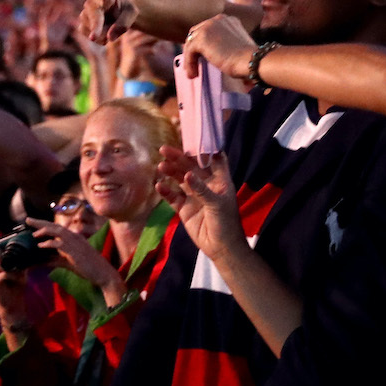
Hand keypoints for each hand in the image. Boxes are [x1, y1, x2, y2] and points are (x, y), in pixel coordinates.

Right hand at [0, 231, 29, 321]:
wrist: (14, 302)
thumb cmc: (16, 282)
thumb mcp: (18, 265)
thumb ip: (18, 255)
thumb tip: (28, 243)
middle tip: (3, 252)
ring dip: (10, 266)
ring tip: (19, 270)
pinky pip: (2, 274)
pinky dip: (13, 275)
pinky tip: (18, 278)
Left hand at [26, 217, 123, 301]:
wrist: (103, 274)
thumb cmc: (88, 268)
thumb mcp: (67, 263)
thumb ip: (54, 260)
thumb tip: (39, 262)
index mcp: (74, 237)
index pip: (56, 228)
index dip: (44, 225)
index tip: (32, 222)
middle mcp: (74, 237)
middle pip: (54, 226)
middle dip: (40, 223)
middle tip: (27, 220)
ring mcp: (76, 242)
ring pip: (57, 231)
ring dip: (44, 230)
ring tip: (33, 234)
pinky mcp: (75, 251)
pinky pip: (60, 244)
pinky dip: (50, 243)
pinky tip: (41, 245)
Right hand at [81, 0, 137, 44]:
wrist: (115, 12)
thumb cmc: (124, 9)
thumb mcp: (131, 14)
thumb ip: (124, 23)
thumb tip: (109, 37)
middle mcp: (93, 2)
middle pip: (93, 15)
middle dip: (94, 26)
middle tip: (93, 38)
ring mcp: (85, 13)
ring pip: (91, 27)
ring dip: (101, 34)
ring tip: (110, 28)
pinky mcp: (82, 23)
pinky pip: (87, 34)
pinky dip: (97, 38)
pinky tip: (103, 33)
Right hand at [155, 148, 247, 264]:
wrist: (221, 247)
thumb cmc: (226, 222)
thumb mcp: (217, 204)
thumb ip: (202, 189)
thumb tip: (187, 175)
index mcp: (219, 180)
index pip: (212, 159)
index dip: (203, 149)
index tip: (191, 137)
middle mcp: (205, 185)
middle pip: (190, 167)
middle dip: (179, 158)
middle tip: (164, 149)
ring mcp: (193, 196)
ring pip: (179, 179)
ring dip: (170, 172)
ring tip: (161, 166)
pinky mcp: (184, 208)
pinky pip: (173, 197)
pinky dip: (166, 191)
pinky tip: (159, 185)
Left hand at [181, 14, 256, 79]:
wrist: (252, 60)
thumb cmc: (248, 59)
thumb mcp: (236, 45)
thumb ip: (225, 43)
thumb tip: (213, 55)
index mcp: (227, 19)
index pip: (208, 28)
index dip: (203, 43)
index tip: (201, 57)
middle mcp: (217, 19)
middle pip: (196, 33)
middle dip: (193, 49)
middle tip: (193, 64)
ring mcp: (208, 27)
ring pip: (191, 43)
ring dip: (190, 59)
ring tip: (192, 73)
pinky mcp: (202, 38)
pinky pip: (189, 51)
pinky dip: (189, 63)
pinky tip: (193, 74)